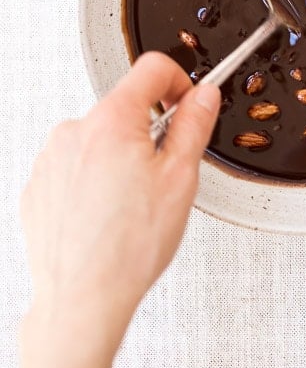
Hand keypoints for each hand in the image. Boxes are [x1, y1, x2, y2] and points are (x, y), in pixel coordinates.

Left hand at [19, 52, 219, 367]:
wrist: (83, 299)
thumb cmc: (129, 247)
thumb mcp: (181, 177)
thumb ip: (194, 124)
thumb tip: (203, 96)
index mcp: (113, 120)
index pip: (152, 68)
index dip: (179, 81)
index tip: (186, 102)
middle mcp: (75, 131)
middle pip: (125, 108)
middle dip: (149, 130)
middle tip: (163, 171)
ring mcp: (52, 159)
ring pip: (99, 139)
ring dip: (119, 157)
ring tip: (131, 203)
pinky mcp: (40, 186)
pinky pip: (75, 167)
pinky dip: (94, 181)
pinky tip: (108, 214)